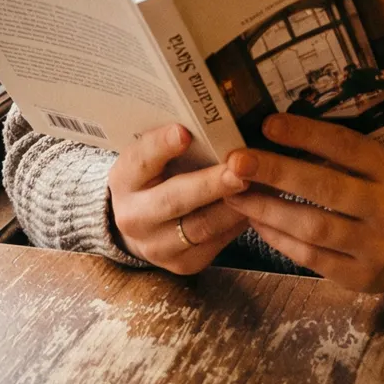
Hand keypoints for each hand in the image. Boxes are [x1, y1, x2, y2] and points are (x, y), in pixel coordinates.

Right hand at [107, 124, 250, 273]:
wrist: (141, 223)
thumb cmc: (156, 177)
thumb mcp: (152, 156)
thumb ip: (174, 141)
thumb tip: (214, 118)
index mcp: (124, 180)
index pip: (141, 160)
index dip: (162, 146)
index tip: (185, 132)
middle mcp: (134, 217)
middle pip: (174, 200)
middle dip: (210, 184)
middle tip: (239, 169)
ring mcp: (156, 246)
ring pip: (201, 226)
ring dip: (234, 205)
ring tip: (260, 184)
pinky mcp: (182, 264)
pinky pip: (216, 243)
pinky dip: (238, 222)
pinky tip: (257, 204)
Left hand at [223, 114, 383, 293]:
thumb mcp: (381, 167)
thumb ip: (343, 153)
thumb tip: (280, 131)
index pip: (347, 146)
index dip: (306, 134)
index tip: (268, 124)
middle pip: (326, 188)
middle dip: (276, 172)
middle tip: (237, 161)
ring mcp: (377, 248)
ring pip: (313, 227)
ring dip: (268, 208)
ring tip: (236, 193)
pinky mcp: (360, 278)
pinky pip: (310, 257)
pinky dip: (279, 237)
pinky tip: (257, 220)